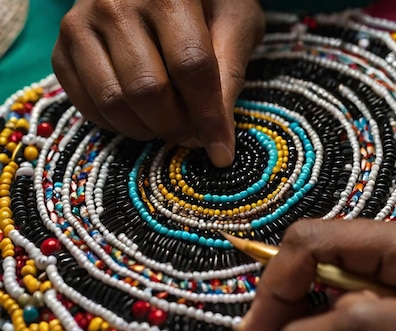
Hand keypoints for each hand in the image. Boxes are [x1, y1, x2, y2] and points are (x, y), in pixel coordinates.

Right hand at [52, 0, 264, 166]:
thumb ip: (230, 70)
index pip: (191, 67)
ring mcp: (81, 23)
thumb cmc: (206, 2)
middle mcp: (116, 3)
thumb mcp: (235, 21)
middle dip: (177, 127)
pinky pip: (85, 104)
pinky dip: (117, 124)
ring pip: (113, 101)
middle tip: (195, 136)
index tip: (222, 153)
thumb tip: (218, 133)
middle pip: (147, 89)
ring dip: (147, 129)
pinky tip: (141, 117)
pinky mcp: (62, 46)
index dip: (209, 117)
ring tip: (170, 124)